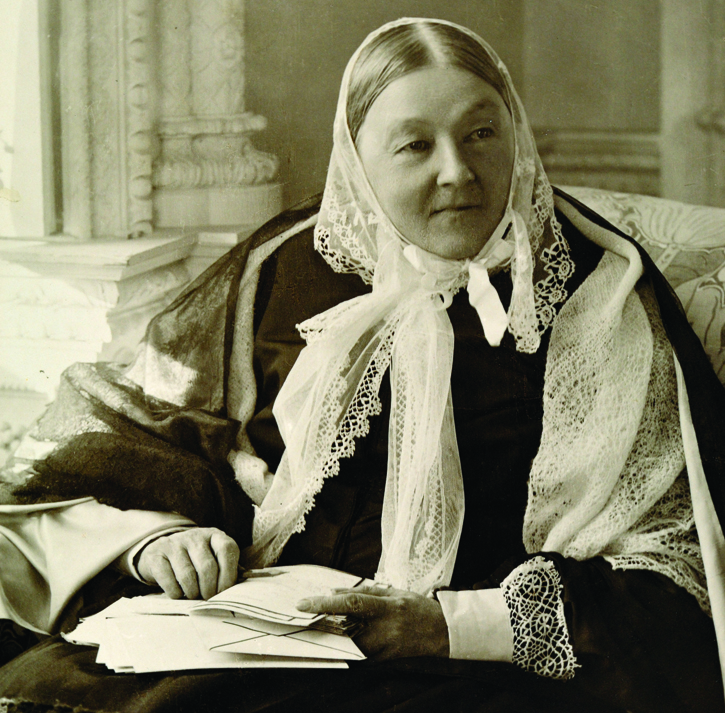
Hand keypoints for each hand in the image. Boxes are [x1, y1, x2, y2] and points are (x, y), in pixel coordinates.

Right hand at [136, 527, 238, 599]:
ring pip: (188, 576)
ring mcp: (174, 543)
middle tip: (208, 598)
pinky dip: (176, 593)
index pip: (227, 549)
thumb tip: (240, 586)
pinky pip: (169, 581)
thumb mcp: (214, 558)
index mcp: (215, 535)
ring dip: (193, 593)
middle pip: (207, 566)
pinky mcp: (156, 555)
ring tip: (194, 596)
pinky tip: (178, 593)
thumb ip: (228, 569)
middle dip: (210, 589)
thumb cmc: (195, 561)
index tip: (224, 591)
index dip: (229, 573)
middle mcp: (195, 536)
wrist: (161, 553)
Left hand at [297, 585, 448, 659]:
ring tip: (332, 622)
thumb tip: (333, 591)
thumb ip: (363, 591)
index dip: (325, 603)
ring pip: (347, 641)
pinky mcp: (382, 661)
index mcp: (387, 607)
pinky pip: (357, 652)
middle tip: (308, 614)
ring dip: (336, 631)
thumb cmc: (415, 607)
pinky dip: (348, 642)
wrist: (442, 633)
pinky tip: (349, 633)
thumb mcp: (392, 591)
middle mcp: (385, 629)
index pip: (351, 603)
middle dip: (323, 622)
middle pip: (344, 627)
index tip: (303, 603)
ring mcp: (383, 648)